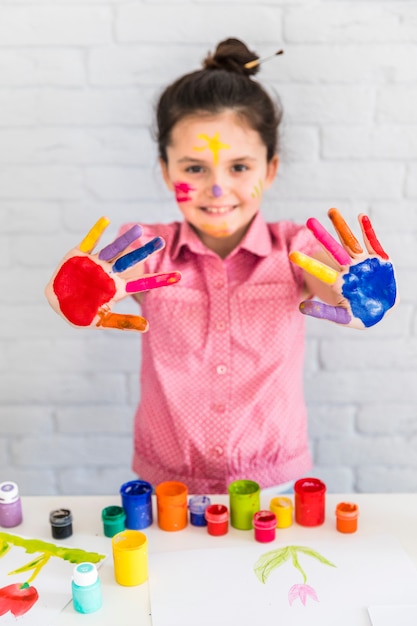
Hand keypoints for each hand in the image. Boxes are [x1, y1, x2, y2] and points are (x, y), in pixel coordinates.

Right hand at [45, 217, 180, 331]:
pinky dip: (96, 231)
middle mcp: (109, 272)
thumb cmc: (81, 313)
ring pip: (113, 249)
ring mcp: (95, 263)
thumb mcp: (102, 320)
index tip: (179, 276)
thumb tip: (148, 327)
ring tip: (137, 229)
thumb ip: (124, 322)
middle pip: (130, 261)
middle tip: (161, 242)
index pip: (142, 283)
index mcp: (117, 288)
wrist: (58, 304)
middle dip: (144, 253)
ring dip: (124, 240)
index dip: (160, 279)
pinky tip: (106, 220)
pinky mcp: (79, 256)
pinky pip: (89, 241)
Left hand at [289, 208, 397, 328]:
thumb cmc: (360, 315)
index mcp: (338, 282)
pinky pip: (373, 243)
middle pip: (334, 250)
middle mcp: (348, 268)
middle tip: (310, 221)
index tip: (292, 255)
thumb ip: (324, 312)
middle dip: (323, 236)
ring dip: (342, 227)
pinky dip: (368, 231)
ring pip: (351, 242)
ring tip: (331, 211)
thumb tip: (300, 307)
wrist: (382, 310)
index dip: (308, 263)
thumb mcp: (342, 317)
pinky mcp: (379, 260)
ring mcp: (363, 262)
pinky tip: (361, 217)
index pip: (320, 271)